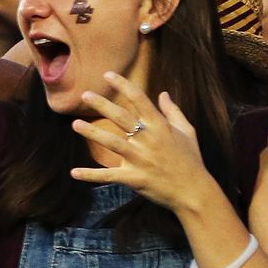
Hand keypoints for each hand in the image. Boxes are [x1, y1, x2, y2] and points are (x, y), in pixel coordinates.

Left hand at [70, 72, 217, 214]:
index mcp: (160, 127)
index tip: (107, 75)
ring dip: (93, 133)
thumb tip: (163, 93)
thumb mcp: (187, 132)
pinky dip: (91, 175)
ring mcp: (140, 159)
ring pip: (112, 143)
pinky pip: (109, 176)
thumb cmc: (191, 159)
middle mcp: (149, 140)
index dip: (123, 86)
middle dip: (103, 105)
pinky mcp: (134, 178)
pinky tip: (73, 173)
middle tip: (84, 94)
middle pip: (122, 118)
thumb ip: (173, 112)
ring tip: (75, 124)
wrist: (194, 191)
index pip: (139, 100)